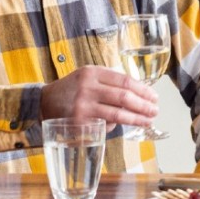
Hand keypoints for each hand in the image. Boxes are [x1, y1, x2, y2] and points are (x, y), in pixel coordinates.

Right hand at [40, 66, 159, 128]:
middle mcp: (88, 87)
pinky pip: (105, 125)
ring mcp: (83, 105)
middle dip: (144, 105)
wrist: (44, 102)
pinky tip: (124, 125)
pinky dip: (116, 126)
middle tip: (155, 110)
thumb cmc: (72, 89)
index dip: (143, 90)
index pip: (125, 81)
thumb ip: (110, 82)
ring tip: (148, 121)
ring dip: (137, 119)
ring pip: (118, 113)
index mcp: (93, 72)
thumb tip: (140, 94)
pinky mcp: (79, 122)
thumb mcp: (89, 76)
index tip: (154, 97)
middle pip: (124, 97)